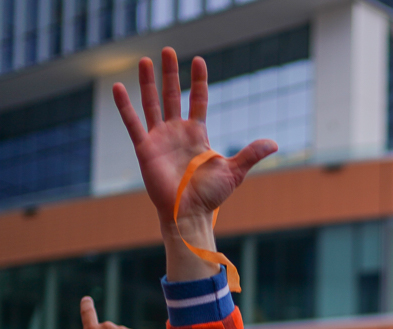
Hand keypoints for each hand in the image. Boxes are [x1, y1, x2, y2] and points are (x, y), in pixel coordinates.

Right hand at [113, 48, 276, 229]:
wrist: (189, 213)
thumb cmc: (210, 196)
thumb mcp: (234, 172)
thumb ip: (251, 154)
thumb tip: (274, 143)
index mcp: (197, 134)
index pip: (198, 100)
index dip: (199, 81)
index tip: (199, 60)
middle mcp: (177, 132)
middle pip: (172, 95)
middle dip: (170, 73)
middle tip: (167, 50)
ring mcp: (159, 138)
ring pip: (152, 103)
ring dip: (148, 82)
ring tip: (145, 60)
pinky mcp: (145, 148)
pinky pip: (133, 123)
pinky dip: (124, 106)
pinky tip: (118, 86)